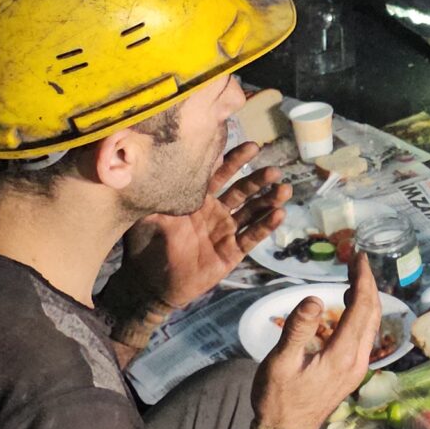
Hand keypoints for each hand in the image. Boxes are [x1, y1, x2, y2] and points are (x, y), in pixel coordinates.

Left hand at [115, 144, 288, 317]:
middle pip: (242, 190)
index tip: (252, 146)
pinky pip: (251, 237)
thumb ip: (159, 192)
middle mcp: (215, 211)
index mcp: (197, 199)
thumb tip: (157, 163)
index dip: (235, 159)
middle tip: (273, 170)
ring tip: (283, 189)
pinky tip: (279, 214)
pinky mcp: (232, 251)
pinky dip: (265, 226)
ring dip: (268, 200)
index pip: (219, 173)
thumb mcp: (150, 214)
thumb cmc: (146, 246)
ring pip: (252, 211)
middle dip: (258, 179)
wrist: (150, 283)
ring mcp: (225, 231)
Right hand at [252, 256, 383, 428]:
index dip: (362, 279)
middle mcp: (358, 360)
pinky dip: (361, 314)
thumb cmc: (278, 398)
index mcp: (343, 354)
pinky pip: (365, 335)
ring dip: (366, 298)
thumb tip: (315, 299)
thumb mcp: (281, 362)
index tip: (358, 257)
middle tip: (357, 261)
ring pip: (371, 325)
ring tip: (354, 277)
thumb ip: (298, 329)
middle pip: (372, 313)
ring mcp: (357, 368)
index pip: (361, 307)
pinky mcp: (352, 372)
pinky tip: (348, 306)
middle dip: (367, 284)